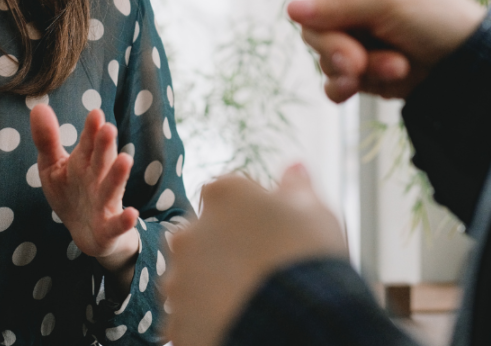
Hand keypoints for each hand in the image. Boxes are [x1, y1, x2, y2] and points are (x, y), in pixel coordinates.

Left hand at [30, 106, 139, 273]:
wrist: (87, 233)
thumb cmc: (71, 192)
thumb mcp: (53, 166)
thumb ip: (47, 139)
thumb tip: (39, 106)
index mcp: (85, 162)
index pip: (88, 143)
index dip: (91, 130)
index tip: (95, 114)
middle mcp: (98, 179)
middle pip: (101, 160)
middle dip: (105, 146)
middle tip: (108, 128)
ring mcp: (105, 203)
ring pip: (112, 188)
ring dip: (118, 175)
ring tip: (125, 159)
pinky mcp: (109, 227)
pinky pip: (117, 224)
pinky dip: (125, 220)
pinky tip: (132, 214)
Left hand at [163, 165, 346, 345]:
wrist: (297, 323)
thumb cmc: (308, 260)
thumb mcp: (314, 211)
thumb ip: (297, 187)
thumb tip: (294, 168)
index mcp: (222, 194)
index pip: (228, 193)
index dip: (251, 212)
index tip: (272, 231)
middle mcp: (189, 231)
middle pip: (203, 234)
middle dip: (225, 248)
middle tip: (260, 268)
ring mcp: (179, 279)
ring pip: (192, 277)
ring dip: (211, 284)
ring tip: (249, 300)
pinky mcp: (176, 322)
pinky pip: (188, 318)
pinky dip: (206, 320)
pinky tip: (235, 321)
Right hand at [238, 0, 485, 101]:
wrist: (465, 64)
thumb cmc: (435, 15)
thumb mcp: (387, 3)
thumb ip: (337, 9)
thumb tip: (291, 11)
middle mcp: (346, 1)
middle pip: (309, 25)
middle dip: (334, 46)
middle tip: (359, 61)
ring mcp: (351, 36)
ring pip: (321, 56)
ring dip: (352, 67)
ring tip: (391, 67)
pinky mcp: (358, 69)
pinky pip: (331, 80)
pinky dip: (347, 87)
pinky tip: (365, 88)